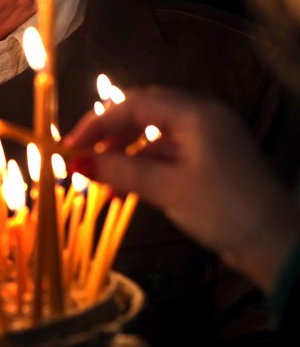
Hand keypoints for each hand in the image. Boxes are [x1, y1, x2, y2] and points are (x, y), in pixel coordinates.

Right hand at [65, 86, 299, 291]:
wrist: (275, 243)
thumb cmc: (223, 208)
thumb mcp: (167, 189)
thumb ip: (120, 171)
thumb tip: (76, 163)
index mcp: (195, 113)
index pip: (134, 103)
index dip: (98, 122)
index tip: (71, 147)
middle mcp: (201, 117)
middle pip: (142, 114)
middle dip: (109, 135)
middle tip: (81, 158)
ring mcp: (207, 139)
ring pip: (152, 135)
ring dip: (123, 154)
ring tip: (100, 180)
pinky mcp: (208, 161)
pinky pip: (165, 153)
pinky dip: (142, 167)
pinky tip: (125, 189)